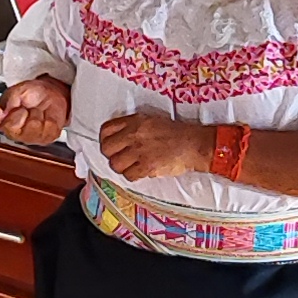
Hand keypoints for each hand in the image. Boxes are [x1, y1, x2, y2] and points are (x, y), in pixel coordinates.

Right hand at [0, 76, 67, 146]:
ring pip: (31, 128)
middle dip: (20, 113)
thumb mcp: (16, 91)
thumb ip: (5, 102)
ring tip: (36, 111)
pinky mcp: (45, 139)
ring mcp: (28, 137)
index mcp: (0, 119)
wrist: (52, 94)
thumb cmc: (32, 94)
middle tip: (24, 108)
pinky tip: (46, 117)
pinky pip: (47, 129)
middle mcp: (12, 132)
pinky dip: (49, 119)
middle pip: (11, 128)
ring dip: (37, 115)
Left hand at [95, 113, 215, 181]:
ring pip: (115, 164)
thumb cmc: (175, 133)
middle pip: (107, 148)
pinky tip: (140, 172)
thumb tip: (119, 138)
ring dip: (121, 167)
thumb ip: (133, 126)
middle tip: (120, 158)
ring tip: (130, 166)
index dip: (105, 140)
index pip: (106, 130)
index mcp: (134, 121)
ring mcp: (139, 151)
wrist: (192, 143)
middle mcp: (134, 134)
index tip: (111, 146)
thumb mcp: (151, 121)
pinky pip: (128, 175)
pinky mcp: (147, 166)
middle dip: (111, 155)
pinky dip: (132, 176)